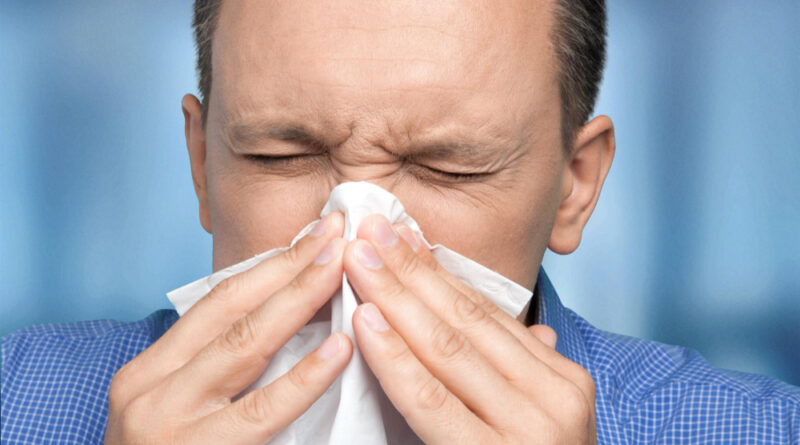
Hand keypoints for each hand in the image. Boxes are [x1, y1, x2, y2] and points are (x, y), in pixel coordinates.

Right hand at [105, 213, 352, 443]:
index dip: (270, 264)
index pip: (218, 301)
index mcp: (150, 369)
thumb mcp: (176, 406)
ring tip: (341, 268)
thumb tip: (286, 312)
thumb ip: (216, 367)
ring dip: (298, 300)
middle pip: (233, 311)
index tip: (314, 235)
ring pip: (244, 346)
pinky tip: (340, 349)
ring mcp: (170, 424)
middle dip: (289, 268)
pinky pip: (262, 412)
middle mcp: (151, 389)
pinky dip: (304, 378)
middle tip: (336, 234)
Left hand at [343, 215, 596, 443]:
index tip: (402, 234)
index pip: (489, 316)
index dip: (439, 272)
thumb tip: (535, 336)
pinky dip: (395, 357)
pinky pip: (431, 402)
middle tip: (370, 227)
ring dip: (397, 296)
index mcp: (563, 384)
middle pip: (466, 321)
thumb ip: (528, 378)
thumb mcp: (540, 423)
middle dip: (413, 270)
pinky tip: (365, 321)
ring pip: (448, 349)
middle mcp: (554, 401)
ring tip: (360, 257)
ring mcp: (530, 431)